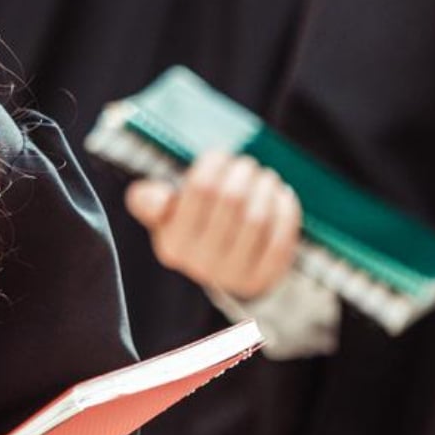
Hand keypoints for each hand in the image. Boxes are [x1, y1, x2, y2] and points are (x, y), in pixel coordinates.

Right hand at [125, 151, 302, 303]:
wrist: (219, 270)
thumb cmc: (191, 227)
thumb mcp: (164, 214)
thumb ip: (149, 200)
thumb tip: (160, 198)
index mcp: (173, 243)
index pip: (200, 189)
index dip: (215, 163)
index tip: (220, 155)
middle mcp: (200, 264)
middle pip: (233, 200)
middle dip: (243, 172)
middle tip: (247, 164)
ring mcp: (233, 274)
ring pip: (258, 218)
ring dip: (265, 188)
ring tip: (265, 177)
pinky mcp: (263, 279)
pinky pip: (280, 239)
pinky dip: (285, 212)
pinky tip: (281, 196)